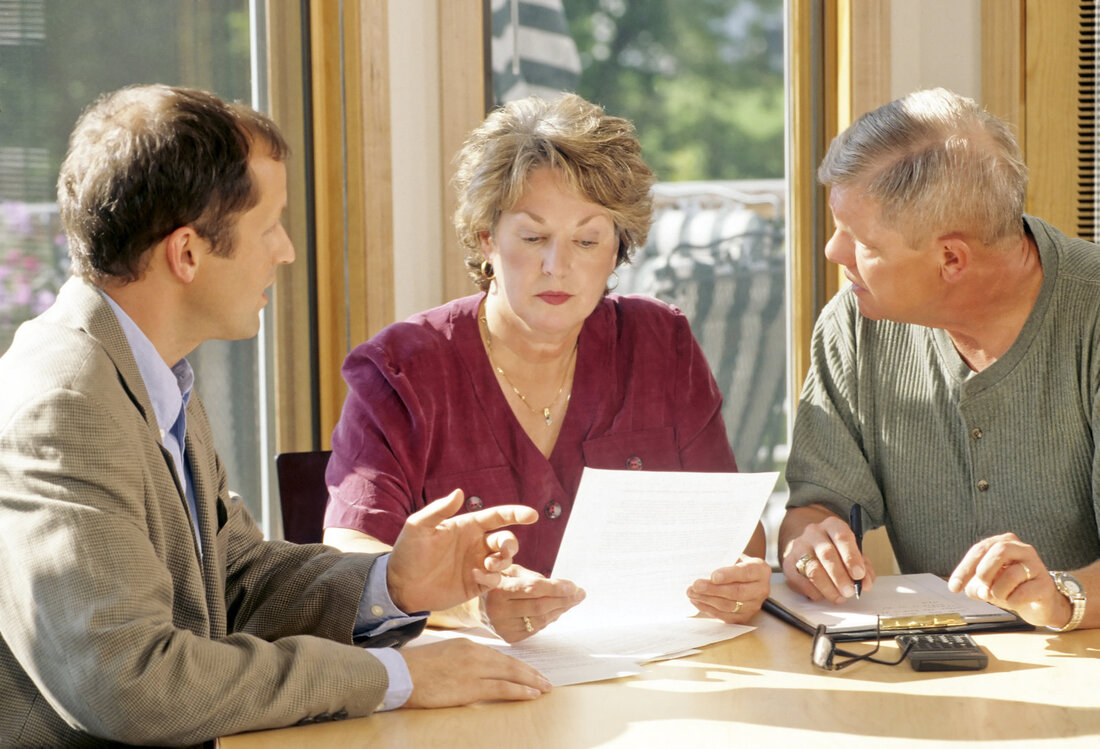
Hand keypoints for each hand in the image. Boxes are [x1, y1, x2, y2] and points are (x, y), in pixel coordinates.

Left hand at [388, 489, 537, 613]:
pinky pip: (495, 580)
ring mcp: (477, 564)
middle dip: (511, 543)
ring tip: (488, 565)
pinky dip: (492, 578)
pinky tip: (476, 576)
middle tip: (502, 550)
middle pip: (507, 539)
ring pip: (505, 560)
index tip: (532, 515)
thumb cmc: (407, 552)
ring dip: (503, 561)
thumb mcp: (418, 527)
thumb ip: (439, 510)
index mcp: (467, 526)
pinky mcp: (476, 584)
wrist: (400, 586)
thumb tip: (459, 492)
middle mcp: (476, 544)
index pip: (497, 517)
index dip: (516, 514)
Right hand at [401, 639, 550, 707]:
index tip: (530, 670)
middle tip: (546, 680)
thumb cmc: (416, 668)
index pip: (499, 655)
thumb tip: (478, 670)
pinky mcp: (470, 687)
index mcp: (467, 644)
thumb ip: (462, 659)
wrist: (399, 674)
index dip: (517, 664)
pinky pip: (502, 688)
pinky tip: (531, 694)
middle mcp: (474, 653)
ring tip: (544, 687)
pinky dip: (519, 691)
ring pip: (510, 674)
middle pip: (510, 662)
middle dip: (530, 672)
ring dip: (530, 681)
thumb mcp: (443, 654)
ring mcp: (473, 669)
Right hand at [484, 565, 585, 642]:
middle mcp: (499, 610)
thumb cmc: (500, 583)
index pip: (533, 588)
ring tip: (573, 601)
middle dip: (564, 600)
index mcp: (499, 589)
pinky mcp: (509, 637)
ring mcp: (503, 626)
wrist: (478, 606)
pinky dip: (549, 619)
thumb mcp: (511, 571)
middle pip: (540, 606)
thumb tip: (564, 587)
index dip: (555, 588)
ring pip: (540, 619)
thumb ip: (534, 577)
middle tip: (580, 593)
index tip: (574, 586)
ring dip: (560, 610)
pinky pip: (536, 628)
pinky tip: (557, 611)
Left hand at [687, 554, 770, 622]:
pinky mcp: (743, 617)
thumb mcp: (734, 556)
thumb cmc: (736, 564)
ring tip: (692, 592)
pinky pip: (724, 616)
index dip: (729, 575)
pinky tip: (697, 600)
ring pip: (729, 606)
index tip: (713, 576)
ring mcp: (753, 606)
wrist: (744, 577)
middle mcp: (761, 590)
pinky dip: (708, 609)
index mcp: (761, 570)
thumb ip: (724, 560)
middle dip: (713, 589)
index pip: (746, 573)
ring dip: (707, 600)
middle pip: (737, 592)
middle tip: (696, 585)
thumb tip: (702, 564)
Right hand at [781, 507, 873, 603]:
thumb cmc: (837, 551)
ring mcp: (798, 547)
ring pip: (813, 569)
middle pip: (826, 554)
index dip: (851, 557)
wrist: (810, 546)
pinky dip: (814, 592)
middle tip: (849, 591)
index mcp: (832, 525)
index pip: (842, 536)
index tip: (859, 575)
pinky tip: (823, 595)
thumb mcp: (854, 553)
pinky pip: (800, 581)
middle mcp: (813, 533)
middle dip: (840, 576)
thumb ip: (863, 568)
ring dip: (828, 587)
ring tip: (839, 597)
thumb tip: (865, 584)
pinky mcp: (788, 564)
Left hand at [947, 532, 1071, 628]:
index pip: (979, 549)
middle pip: (999, 550)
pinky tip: (1015, 601)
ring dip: (998, 591)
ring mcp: (1036, 565)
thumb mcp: (986, 585)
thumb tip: (977, 590)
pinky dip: (1012, 601)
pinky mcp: (1045, 584)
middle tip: (982, 590)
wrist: (1038, 605)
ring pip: (1011, 574)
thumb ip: (975, 585)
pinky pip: (1023, 593)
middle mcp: (1022, 549)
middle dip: (984, 572)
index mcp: (1003, 542)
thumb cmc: (1009, 588)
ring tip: (1000, 597)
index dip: (964, 570)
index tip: (954, 588)